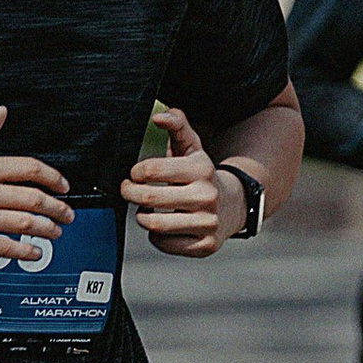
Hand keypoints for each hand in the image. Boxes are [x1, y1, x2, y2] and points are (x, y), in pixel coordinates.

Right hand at [0, 108, 71, 262]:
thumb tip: (0, 113)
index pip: (29, 168)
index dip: (54, 177)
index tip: (63, 186)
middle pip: (33, 197)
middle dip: (58, 208)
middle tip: (67, 214)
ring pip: (25, 223)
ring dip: (47, 229)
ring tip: (55, 233)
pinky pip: (6, 247)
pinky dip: (26, 251)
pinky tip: (34, 252)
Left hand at [122, 105, 238, 257]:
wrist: (233, 206)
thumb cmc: (202, 174)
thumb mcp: (193, 147)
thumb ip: (177, 124)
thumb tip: (158, 116)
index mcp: (201, 169)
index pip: (151, 170)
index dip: (135, 173)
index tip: (134, 175)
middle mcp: (207, 196)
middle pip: (148, 199)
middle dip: (131, 194)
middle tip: (129, 191)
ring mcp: (207, 223)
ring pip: (155, 224)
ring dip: (143, 217)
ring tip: (146, 209)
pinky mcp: (205, 246)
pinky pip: (163, 243)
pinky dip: (157, 236)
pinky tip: (164, 226)